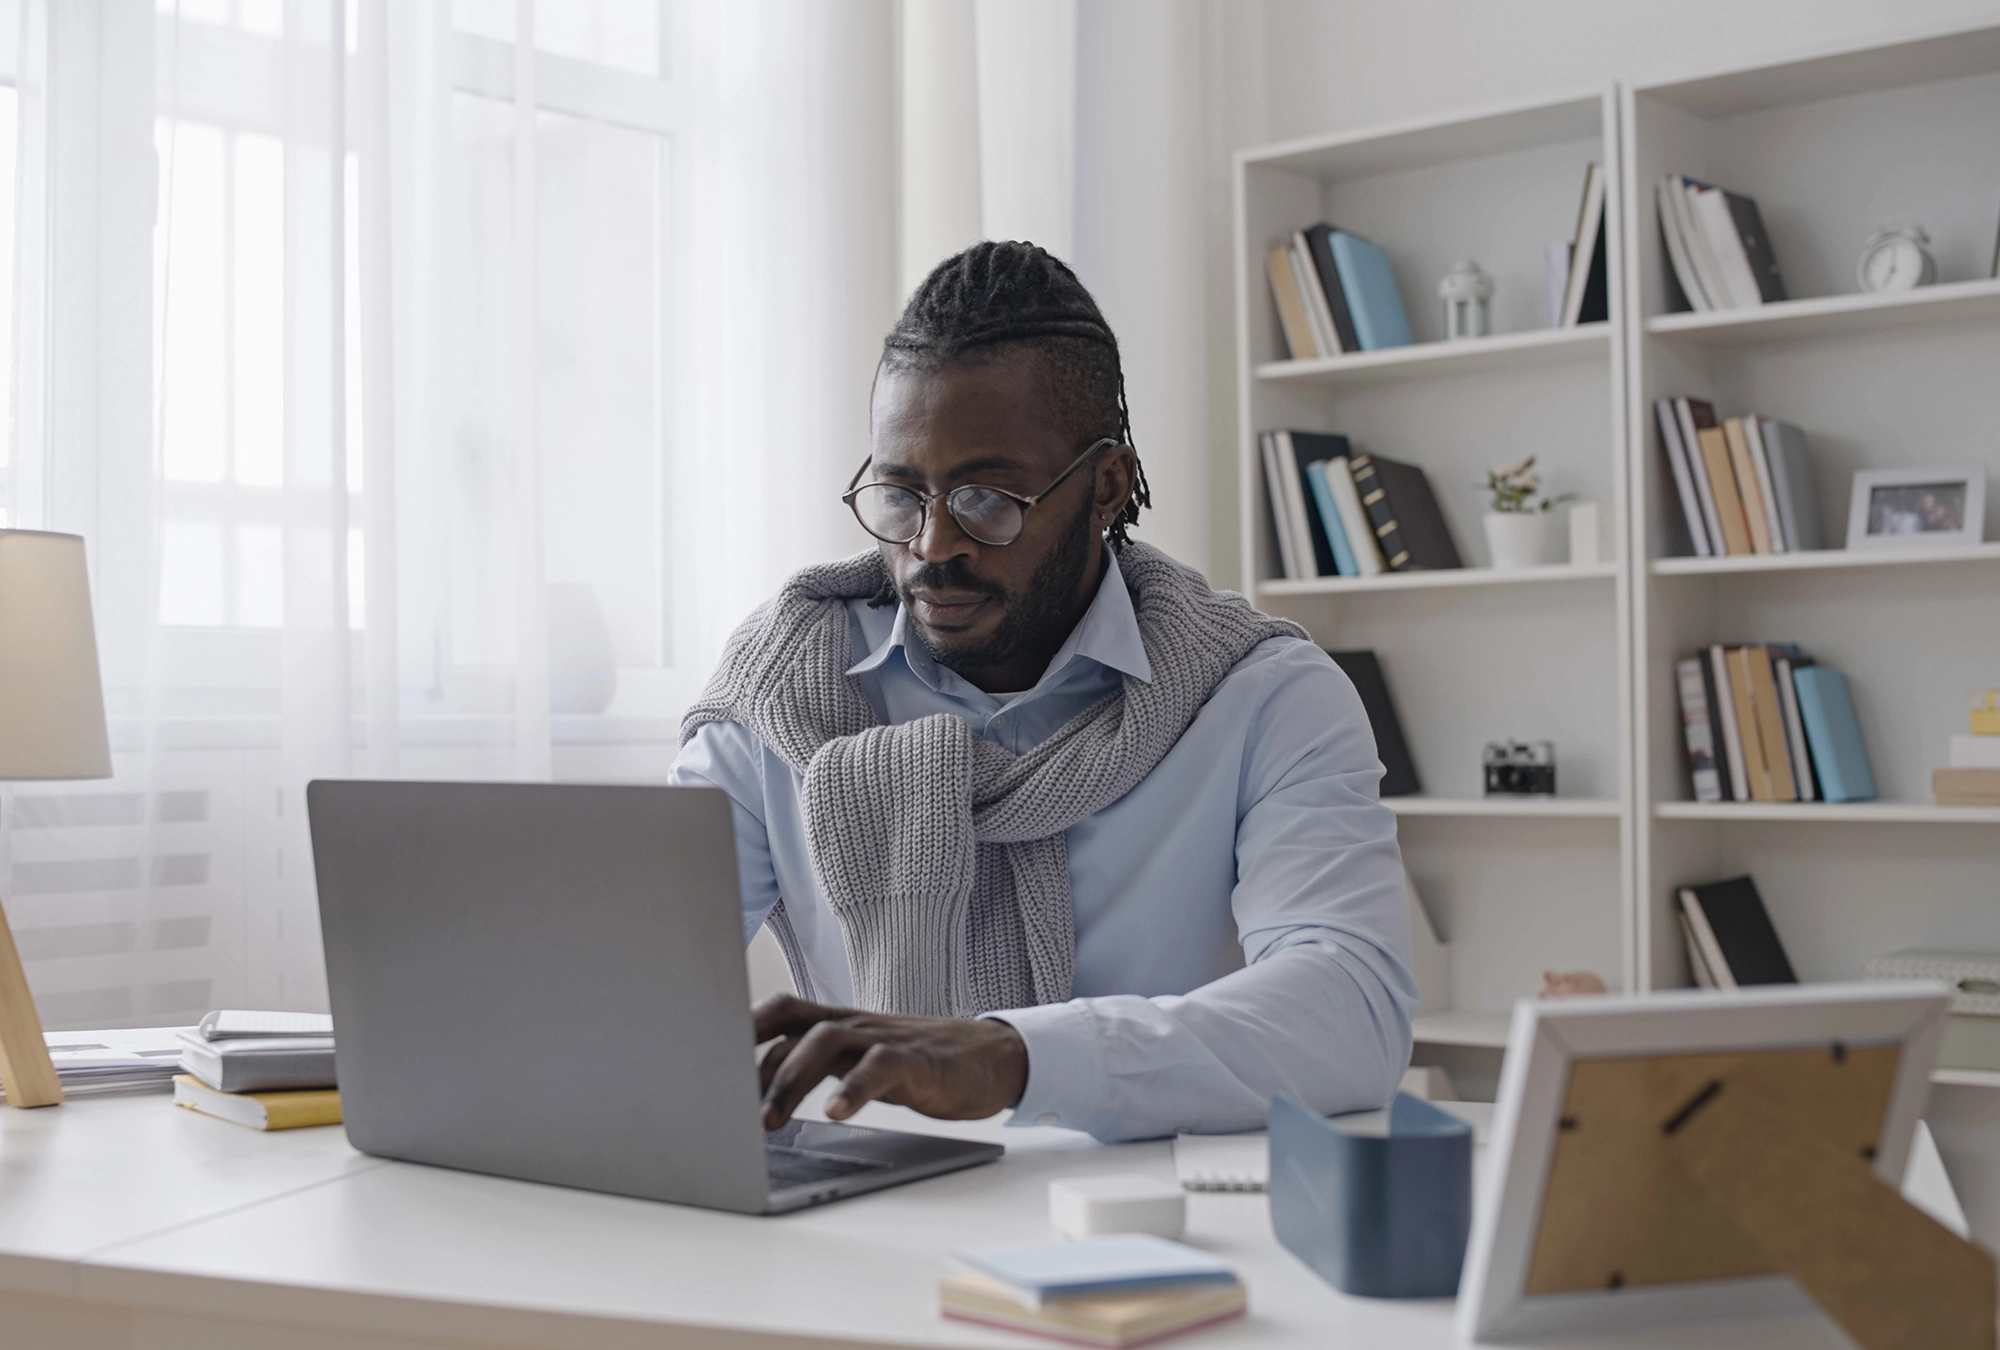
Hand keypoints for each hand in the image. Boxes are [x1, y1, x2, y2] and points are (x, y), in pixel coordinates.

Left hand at [753, 993, 1028, 1129]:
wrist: (990, 1057)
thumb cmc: (916, 1064)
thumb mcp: (857, 1061)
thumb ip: (815, 1068)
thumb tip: (756, 1098)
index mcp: (837, 1022)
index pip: (778, 1013)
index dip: (740, 1032)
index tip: (703, 1059)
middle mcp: (854, 1024)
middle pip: (792, 1028)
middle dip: (756, 1069)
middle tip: (730, 1112)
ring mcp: (885, 1038)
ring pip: (826, 1041)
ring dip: (791, 1080)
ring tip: (771, 1121)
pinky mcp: (917, 1061)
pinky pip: (879, 1066)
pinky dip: (854, 1089)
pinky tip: (837, 1114)